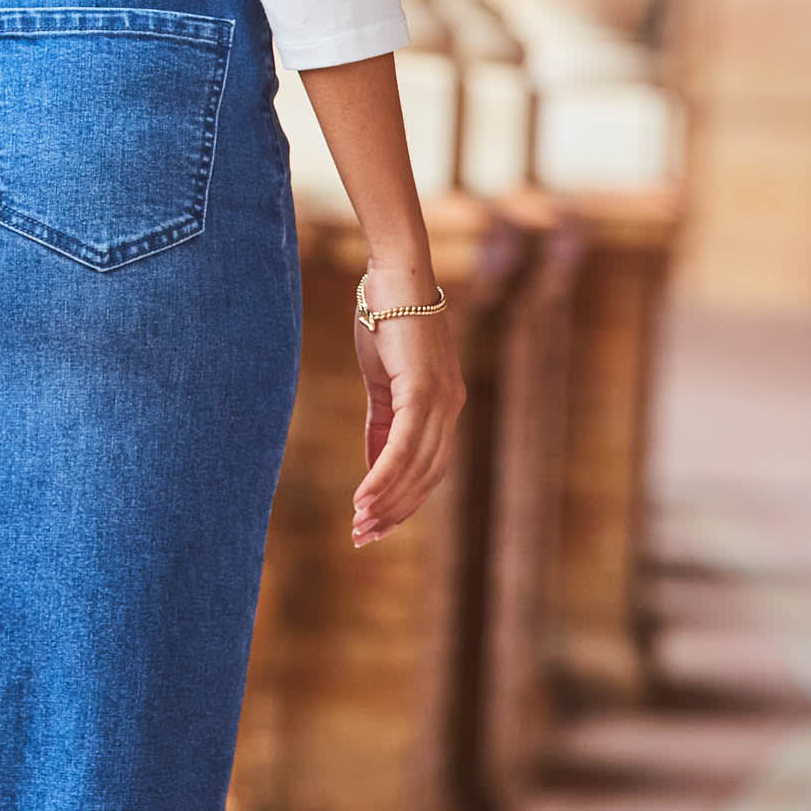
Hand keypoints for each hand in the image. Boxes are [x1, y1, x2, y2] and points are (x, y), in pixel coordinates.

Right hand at [350, 284, 465, 547]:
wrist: (393, 275)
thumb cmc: (385, 317)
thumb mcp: (382, 377)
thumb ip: (383, 419)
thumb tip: (376, 463)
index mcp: (444, 405)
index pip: (430, 468)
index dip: (404, 500)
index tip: (375, 524)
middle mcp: (450, 407)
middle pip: (427, 477)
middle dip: (395, 511)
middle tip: (363, 535)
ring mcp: (440, 399)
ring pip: (416, 467)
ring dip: (387, 500)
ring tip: (359, 522)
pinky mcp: (422, 389)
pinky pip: (403, 445)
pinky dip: (383, 476)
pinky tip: (363, 496)